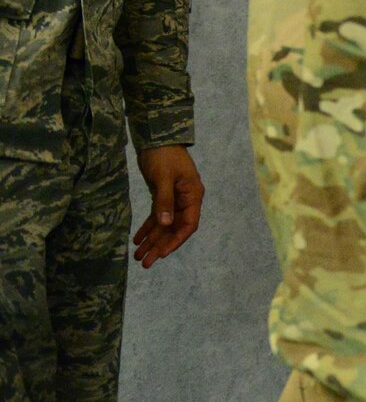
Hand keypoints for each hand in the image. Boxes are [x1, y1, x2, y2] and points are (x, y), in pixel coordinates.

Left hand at [133, 144, 203, 266]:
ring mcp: (175, 200)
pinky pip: (157, 217)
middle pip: (174, 229)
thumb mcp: (163, 178)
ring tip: (138, 256)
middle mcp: (186, 201)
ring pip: (164, 225)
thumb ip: (165, 201)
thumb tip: (165, 224)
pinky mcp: (163, 197)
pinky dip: (147, 228)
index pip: (188, 224)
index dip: (175, 240)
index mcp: (193, 196)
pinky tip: (137, 239)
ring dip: (152, 240)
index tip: (162, 253)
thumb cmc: (164, 156)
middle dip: (160, 246)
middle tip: (145, 263)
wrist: (157, 138)